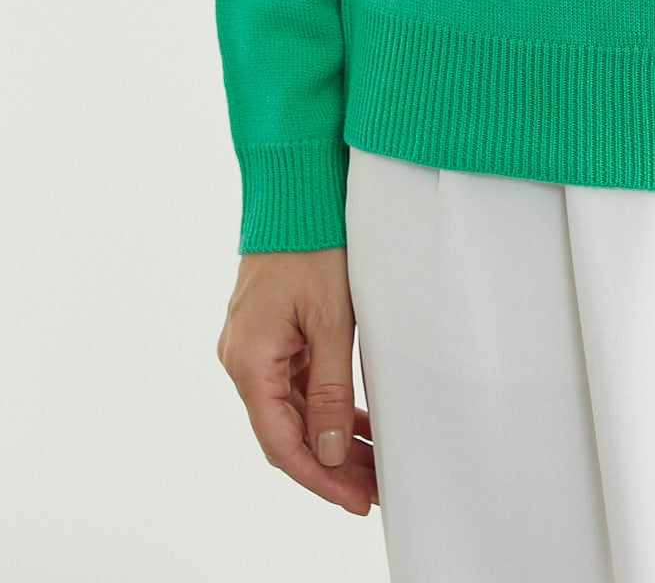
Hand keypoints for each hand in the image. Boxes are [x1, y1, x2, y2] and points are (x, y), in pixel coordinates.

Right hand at [216, 248, 377, 514]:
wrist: (296, 191)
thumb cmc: (313, 244)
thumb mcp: (331, 320)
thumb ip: (329, 389)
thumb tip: (327, 452)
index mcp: (250, 361)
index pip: (281, 443)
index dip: (319, 478)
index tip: (355, 501)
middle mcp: (243, 359)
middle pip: (286, 431)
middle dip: (330, 464)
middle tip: (373, 488)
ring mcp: (255, 347)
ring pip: (293, 411)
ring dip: (330, 437)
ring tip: (373, 463)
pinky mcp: (270, 333)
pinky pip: (295, 384)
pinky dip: (325, 406)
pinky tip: (357, 423)